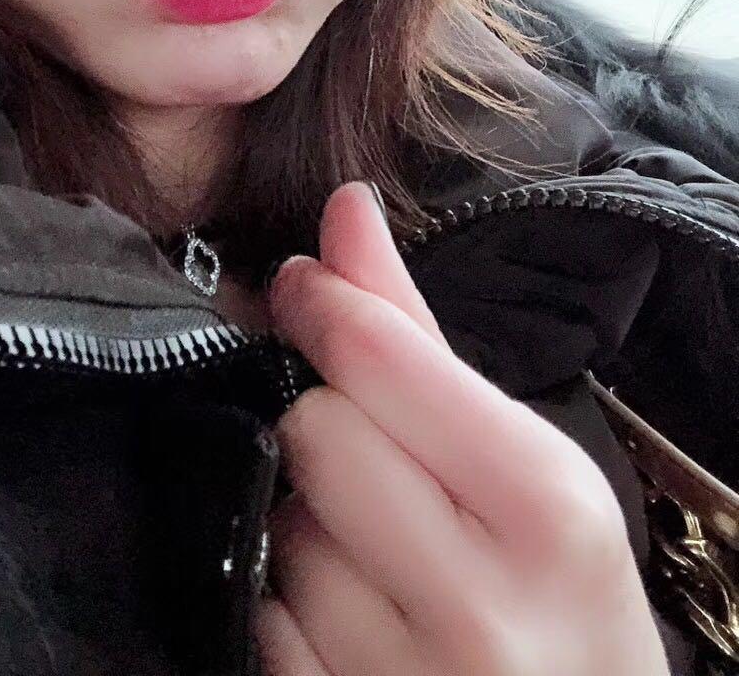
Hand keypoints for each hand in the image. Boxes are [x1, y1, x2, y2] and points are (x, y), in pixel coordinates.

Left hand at [253, 181, 668, 675]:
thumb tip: (344, 207)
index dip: (318, 302)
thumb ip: (417, 332)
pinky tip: (351, 612)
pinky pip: (260, 616)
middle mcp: (476, 603)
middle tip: (377, 455)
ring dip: (306, 519)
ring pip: (278, 525)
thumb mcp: (530, 463)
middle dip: (328, 426)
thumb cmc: (562, 595)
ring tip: (378, 551)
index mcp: (543, 505)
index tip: (304, 286)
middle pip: (312, 430)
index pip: (373, 355)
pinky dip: (287, 600)